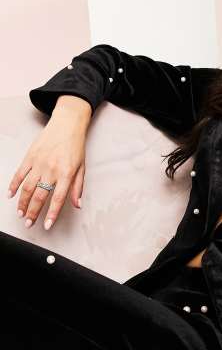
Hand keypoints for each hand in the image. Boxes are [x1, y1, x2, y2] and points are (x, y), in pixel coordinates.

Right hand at [6, 96, 91, 229]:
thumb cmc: (75, 146)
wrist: (66, 124)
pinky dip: (13, 185)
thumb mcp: (82, 168)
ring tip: (20, 214)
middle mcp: (51, 170)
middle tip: (29, 223)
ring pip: (28, 187)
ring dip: (22, 202)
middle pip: (40, 196)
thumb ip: (78, 188)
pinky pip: (19, 174)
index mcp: (66, 174)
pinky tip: (10, 195)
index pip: (58, 199)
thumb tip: (77, 205)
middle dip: (33, 212)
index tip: (46, 225)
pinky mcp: (30, 157)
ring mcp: (39, 163)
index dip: (51, 214)